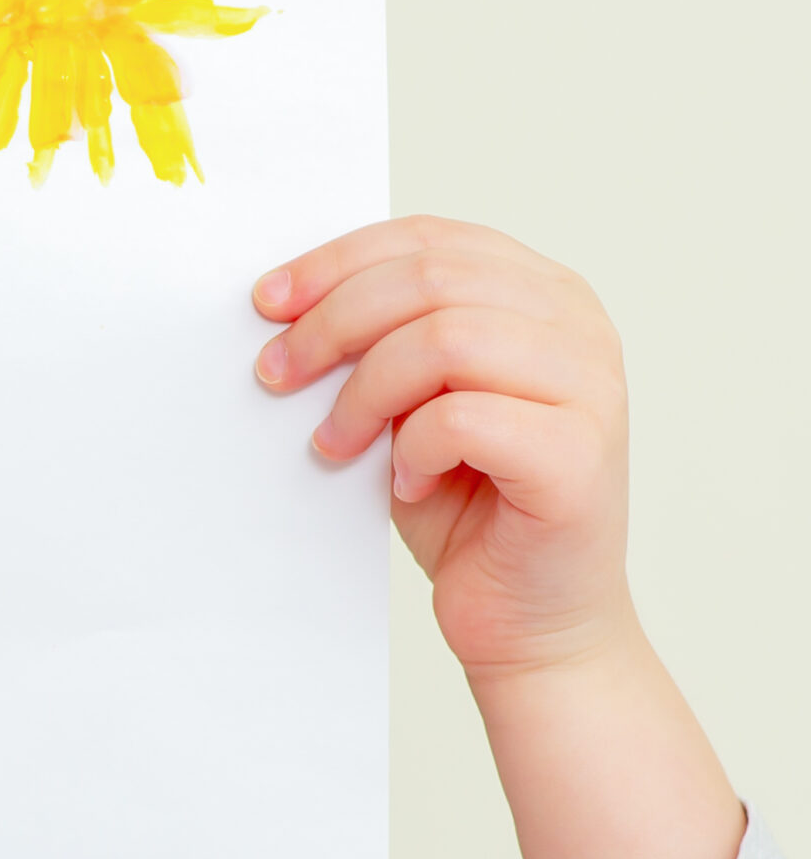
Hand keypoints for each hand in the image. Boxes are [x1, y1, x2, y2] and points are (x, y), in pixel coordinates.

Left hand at [250, 216, 739, 858]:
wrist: (527, 620)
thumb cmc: (466, 508)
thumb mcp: (409, 403)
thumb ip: (381, 342)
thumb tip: (285, 304)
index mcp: (543, 294)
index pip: (429, 238)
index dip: (337, 262)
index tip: (266, 302)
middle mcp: (579, 327)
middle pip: (429, 278)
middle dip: (331, 323)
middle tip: (275, 375)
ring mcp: (591, 388)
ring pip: (443, 338)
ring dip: (363, 391)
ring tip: (334, 444)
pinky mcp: (578, 454)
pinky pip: (462, 417)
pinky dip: (412, 448)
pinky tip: (402, 483)